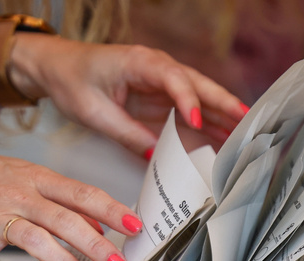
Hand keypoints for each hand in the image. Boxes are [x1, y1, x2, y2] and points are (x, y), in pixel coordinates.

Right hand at [0, 139, 142, 260]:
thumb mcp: (16, 173)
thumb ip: (54, 197)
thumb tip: (95, 223)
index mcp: (32, 177)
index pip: (80, 193)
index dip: (111, 210)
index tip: (136, 225)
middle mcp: (15, 194)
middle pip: (65, 219)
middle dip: (96, 245)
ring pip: (34, 240)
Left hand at [8, 35, 248, 157]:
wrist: (57, 68)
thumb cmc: (72, 80)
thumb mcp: (94, 112)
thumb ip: (127, 133)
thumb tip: (155, 155)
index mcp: (140, 62)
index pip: (174, 78)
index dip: (188, 100)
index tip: (196, 121)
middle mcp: (157, 68)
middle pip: (197, 84)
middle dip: (223, 103)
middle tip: (246, 121)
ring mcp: (161, 82)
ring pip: (198, 97)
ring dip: (221, 114)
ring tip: (245, 133)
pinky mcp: (159, 97)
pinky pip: (188, 108)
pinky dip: (206, 121)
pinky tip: (222, 136)